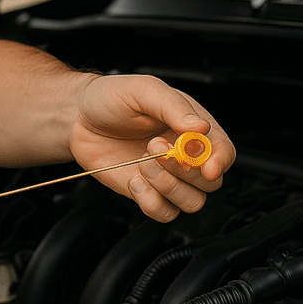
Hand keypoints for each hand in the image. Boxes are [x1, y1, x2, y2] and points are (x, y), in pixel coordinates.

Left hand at [69, 74, 234, 221]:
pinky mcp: (147, 193)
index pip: (224, 151)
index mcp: (193, 128)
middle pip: (211, 183)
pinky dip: (150, 201)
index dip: (220, 162)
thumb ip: (173, 106)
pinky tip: (134, 179)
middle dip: (184, 171)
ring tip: (142, 161)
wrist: (78, 117)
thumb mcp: (143, 90)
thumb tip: (201, 128)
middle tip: (154, 147)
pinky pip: (163, 213)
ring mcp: (167, 177)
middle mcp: (185, 156)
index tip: (207, 166)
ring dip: (167, 186)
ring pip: (191, 202)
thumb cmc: (113, 98)